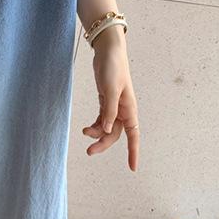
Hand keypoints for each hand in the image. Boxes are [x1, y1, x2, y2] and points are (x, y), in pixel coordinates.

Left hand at [81, 26, 139, 170]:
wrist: (108, 51)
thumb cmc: (113, 68)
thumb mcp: (110, 90)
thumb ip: (109, 110)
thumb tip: (106, 130)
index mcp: (129, 109)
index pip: (133, 135)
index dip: (133, 151)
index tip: (132, 167)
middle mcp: (123, 110)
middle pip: (115, 134)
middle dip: (103, 143)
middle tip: (89, 151)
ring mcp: (114, 106)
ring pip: (107, 128)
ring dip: (97, 134)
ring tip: (84, 133)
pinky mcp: (105, 101)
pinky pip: (101, 119)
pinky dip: (95, 125)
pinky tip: (87, 128)